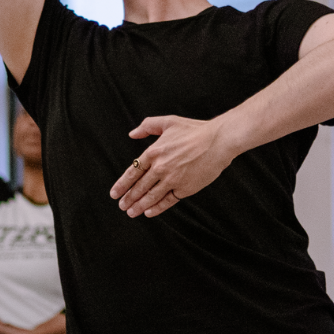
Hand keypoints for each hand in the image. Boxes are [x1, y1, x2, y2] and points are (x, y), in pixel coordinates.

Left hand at [109, 116, 234, 217]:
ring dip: (139, 206)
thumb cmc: (195, 130)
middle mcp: (160, 167)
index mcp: (154, 151)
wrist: (218, 141)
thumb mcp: (169, 121)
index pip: (133, 172)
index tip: (114, 193)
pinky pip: (167, 201)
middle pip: (139, 187)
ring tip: (131, 212)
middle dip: (128, 198)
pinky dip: (157, 208)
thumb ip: (148, 126)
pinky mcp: (185, 188)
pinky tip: (149, 212)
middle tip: (122, 206)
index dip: (122, 184)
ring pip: (151, 196)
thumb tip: (132, 134)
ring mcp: (172, 179)